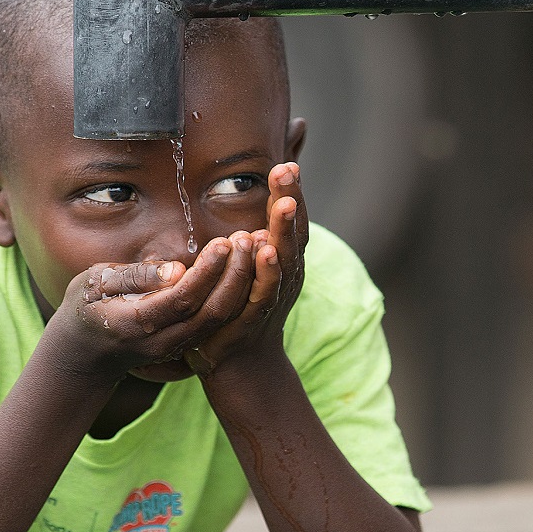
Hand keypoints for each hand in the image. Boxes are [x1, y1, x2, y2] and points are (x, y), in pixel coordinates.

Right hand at [49, 233, 258, 379]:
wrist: (83, 354)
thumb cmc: (85, 308)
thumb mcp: (95, 284)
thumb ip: (134, 277)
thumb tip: (176, 270)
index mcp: (136, 323)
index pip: (183, 299)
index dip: (207, 272)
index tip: (224, 243)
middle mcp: (161, 341)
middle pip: (210, 312)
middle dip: (234, 276)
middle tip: (248, 239)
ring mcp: (175, 348)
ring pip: (219, 321)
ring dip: (241, 285)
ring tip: (253, 248)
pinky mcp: (186, 345)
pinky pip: (217, 323)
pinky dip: (237, 296)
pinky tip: (247, 267)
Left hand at [186, 162, 307, 374]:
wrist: (241, 370)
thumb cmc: (240, 313)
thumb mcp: (245, 271)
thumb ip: (249, 237)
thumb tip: (247, 207)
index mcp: (282, 261)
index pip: (290, 221)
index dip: (291, 192)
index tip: (287, 161)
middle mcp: (285, 276)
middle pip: (293, 233)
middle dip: (291, 199)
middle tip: (287, 169)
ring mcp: (274, 298)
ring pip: (285, 259)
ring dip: (284, 230)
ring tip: (284, 203)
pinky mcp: (256, 319)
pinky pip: (265, 292)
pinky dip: (267, 270)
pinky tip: (264, 249)